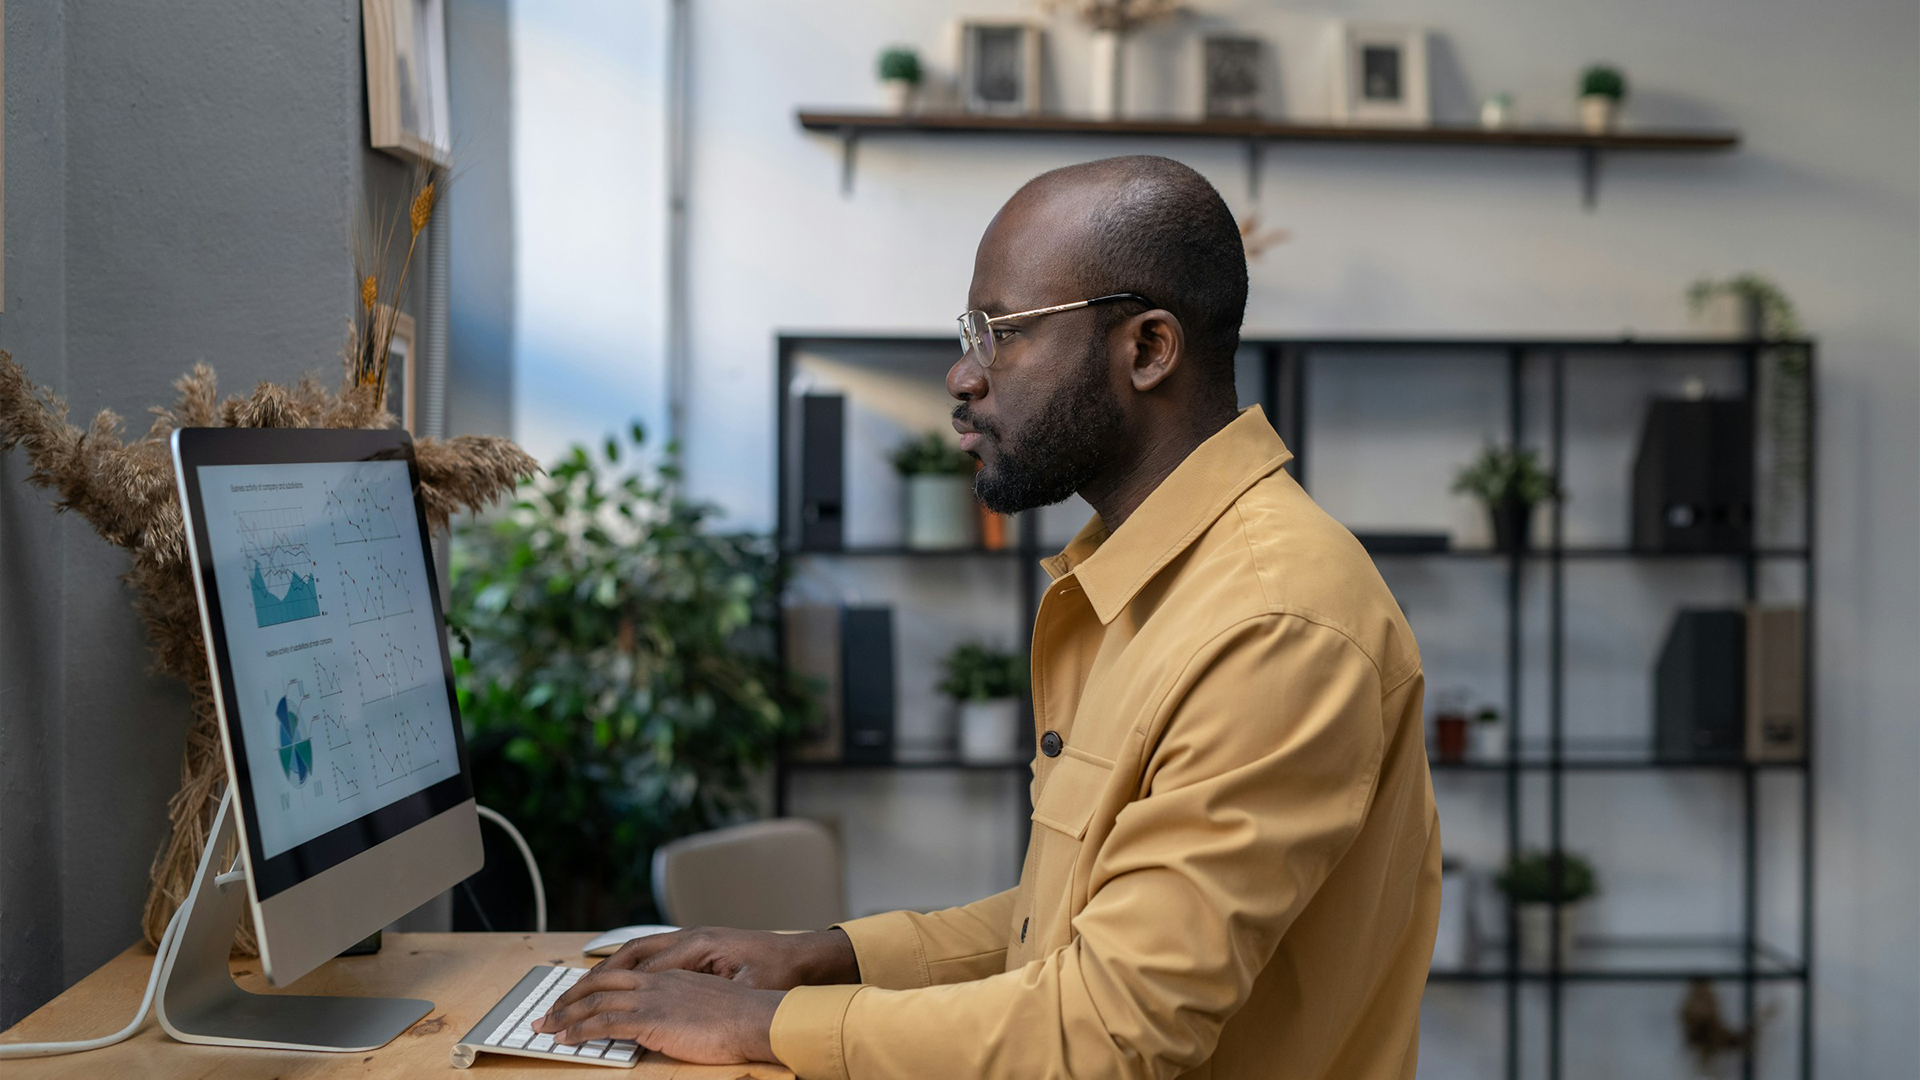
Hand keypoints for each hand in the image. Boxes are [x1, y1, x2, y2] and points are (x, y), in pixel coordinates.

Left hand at [531, 968, 781, 1063]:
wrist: (756, 1017)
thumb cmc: (742, 1016)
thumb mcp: (707, 1003)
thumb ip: (682, 1007)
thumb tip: (670, 1021)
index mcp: (671, 975)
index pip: (621, 973)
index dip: (594, 985)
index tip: (576, 996)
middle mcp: (657, 981)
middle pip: (600, 981)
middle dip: (570, 997)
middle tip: (548, 1011)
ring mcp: (653, 998)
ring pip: (596, 1001)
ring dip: (565, 1015)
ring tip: (545, 1027)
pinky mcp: (651, 1019)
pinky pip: (605, 1023)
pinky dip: (579, 1030)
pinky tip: (565, 1038)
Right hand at [590, 926, 858, 989]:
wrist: (802, 957)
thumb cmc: (777, 972)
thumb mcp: (743, 987)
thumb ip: (705, 993)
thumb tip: (666, 1000)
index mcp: (699, 945)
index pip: (644, 967)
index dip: (613, 987)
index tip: (585, 1007)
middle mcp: (689, 938)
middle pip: (631, 954)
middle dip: (597, 976)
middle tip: (568, 998)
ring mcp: (691, 941)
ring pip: (638, 952)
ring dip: (609, 970)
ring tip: (580, 989)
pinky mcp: (697, 948)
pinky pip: (652, 955)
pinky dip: (628, 967)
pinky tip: (615, 982)